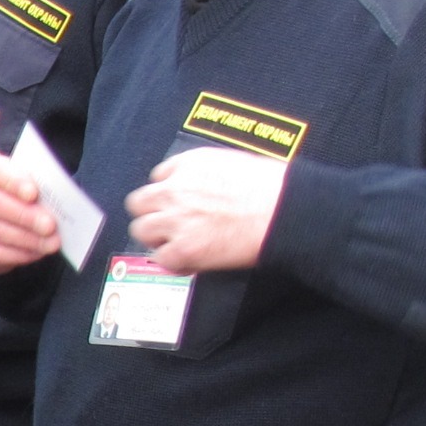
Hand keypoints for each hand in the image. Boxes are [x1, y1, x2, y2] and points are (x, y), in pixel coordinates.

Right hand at [0, 150, 56, 273]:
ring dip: (24, 239)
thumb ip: (31, 184)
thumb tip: (50, 200)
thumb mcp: (21, 178)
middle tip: (49, 226)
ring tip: (49, 243)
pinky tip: (34, 253)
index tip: (34, 194)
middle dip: (23, 216)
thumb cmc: (12, 191)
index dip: (11, 181)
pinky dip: (14, 254)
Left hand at [125, 147, 284, 271]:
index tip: (177, 203)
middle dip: (153, 213)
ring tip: (179, 243)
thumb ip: (207, 174)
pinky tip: (192, 260)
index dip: (167, 193)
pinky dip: (174, 261)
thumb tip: (202, 188)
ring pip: (141, 230)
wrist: (286, 211)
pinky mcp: (183, 248)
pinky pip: (161, 258)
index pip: (159, 177)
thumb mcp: (234, 163)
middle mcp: (175, 189)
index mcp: (190, 163)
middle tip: (170, 225)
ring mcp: (175, 219)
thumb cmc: (273, 188)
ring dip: (158, 237)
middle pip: (138, 203)